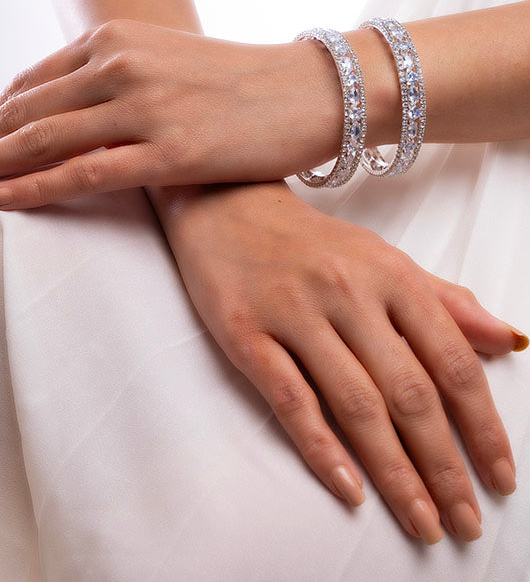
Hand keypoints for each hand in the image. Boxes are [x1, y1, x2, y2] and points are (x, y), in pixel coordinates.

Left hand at [0, 19, 339, 208]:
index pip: (35, 82)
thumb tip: (90, 120)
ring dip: (1, 167)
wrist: (309, 91)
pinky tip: (6, 200)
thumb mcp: (172, 66)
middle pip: (29, 111)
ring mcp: (144, 107)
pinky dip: (36, 188)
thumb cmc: (246, 84)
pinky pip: (84, 173)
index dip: (1, 118)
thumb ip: (125, 85)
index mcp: (119, 40)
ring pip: (46, 141)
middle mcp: (122, 65)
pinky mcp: (169, 151)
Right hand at [159, 180, 525, 544]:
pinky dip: (322, 450)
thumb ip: (443, 300)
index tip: (501, 478)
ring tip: (422, 522)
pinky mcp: (245, 334)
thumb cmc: (311, 242)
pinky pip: (290, 400)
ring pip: (355, 405)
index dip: (484, 427)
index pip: (452, 361)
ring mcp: (294, 313)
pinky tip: (350, 490)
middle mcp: (348, 293)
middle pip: (409, 393)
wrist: (228, 206)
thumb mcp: (382, 258)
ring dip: (394, 472)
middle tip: (466, 523)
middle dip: (444, 467)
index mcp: (390, 274)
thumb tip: (508, 339)